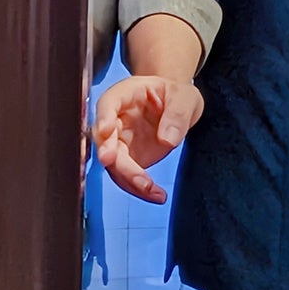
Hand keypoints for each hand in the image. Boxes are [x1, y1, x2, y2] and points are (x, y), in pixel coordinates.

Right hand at [92, 75, 203, 203]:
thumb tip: (167, 139)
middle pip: (106, 140)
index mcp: (123, 95)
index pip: (108, 104)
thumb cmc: (175, 94)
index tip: (106, 131)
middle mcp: (114, 119)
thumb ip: (177, 114)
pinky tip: (156, 195)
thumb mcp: (184, 97)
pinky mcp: (127, 158)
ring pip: (113, 164)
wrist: (176, 104)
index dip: (104, 117)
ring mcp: (118, 141)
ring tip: (153, 192)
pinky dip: (139, 188)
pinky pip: (126, 176)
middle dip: (115, 160)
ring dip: (129, 180)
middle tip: (131, 173)